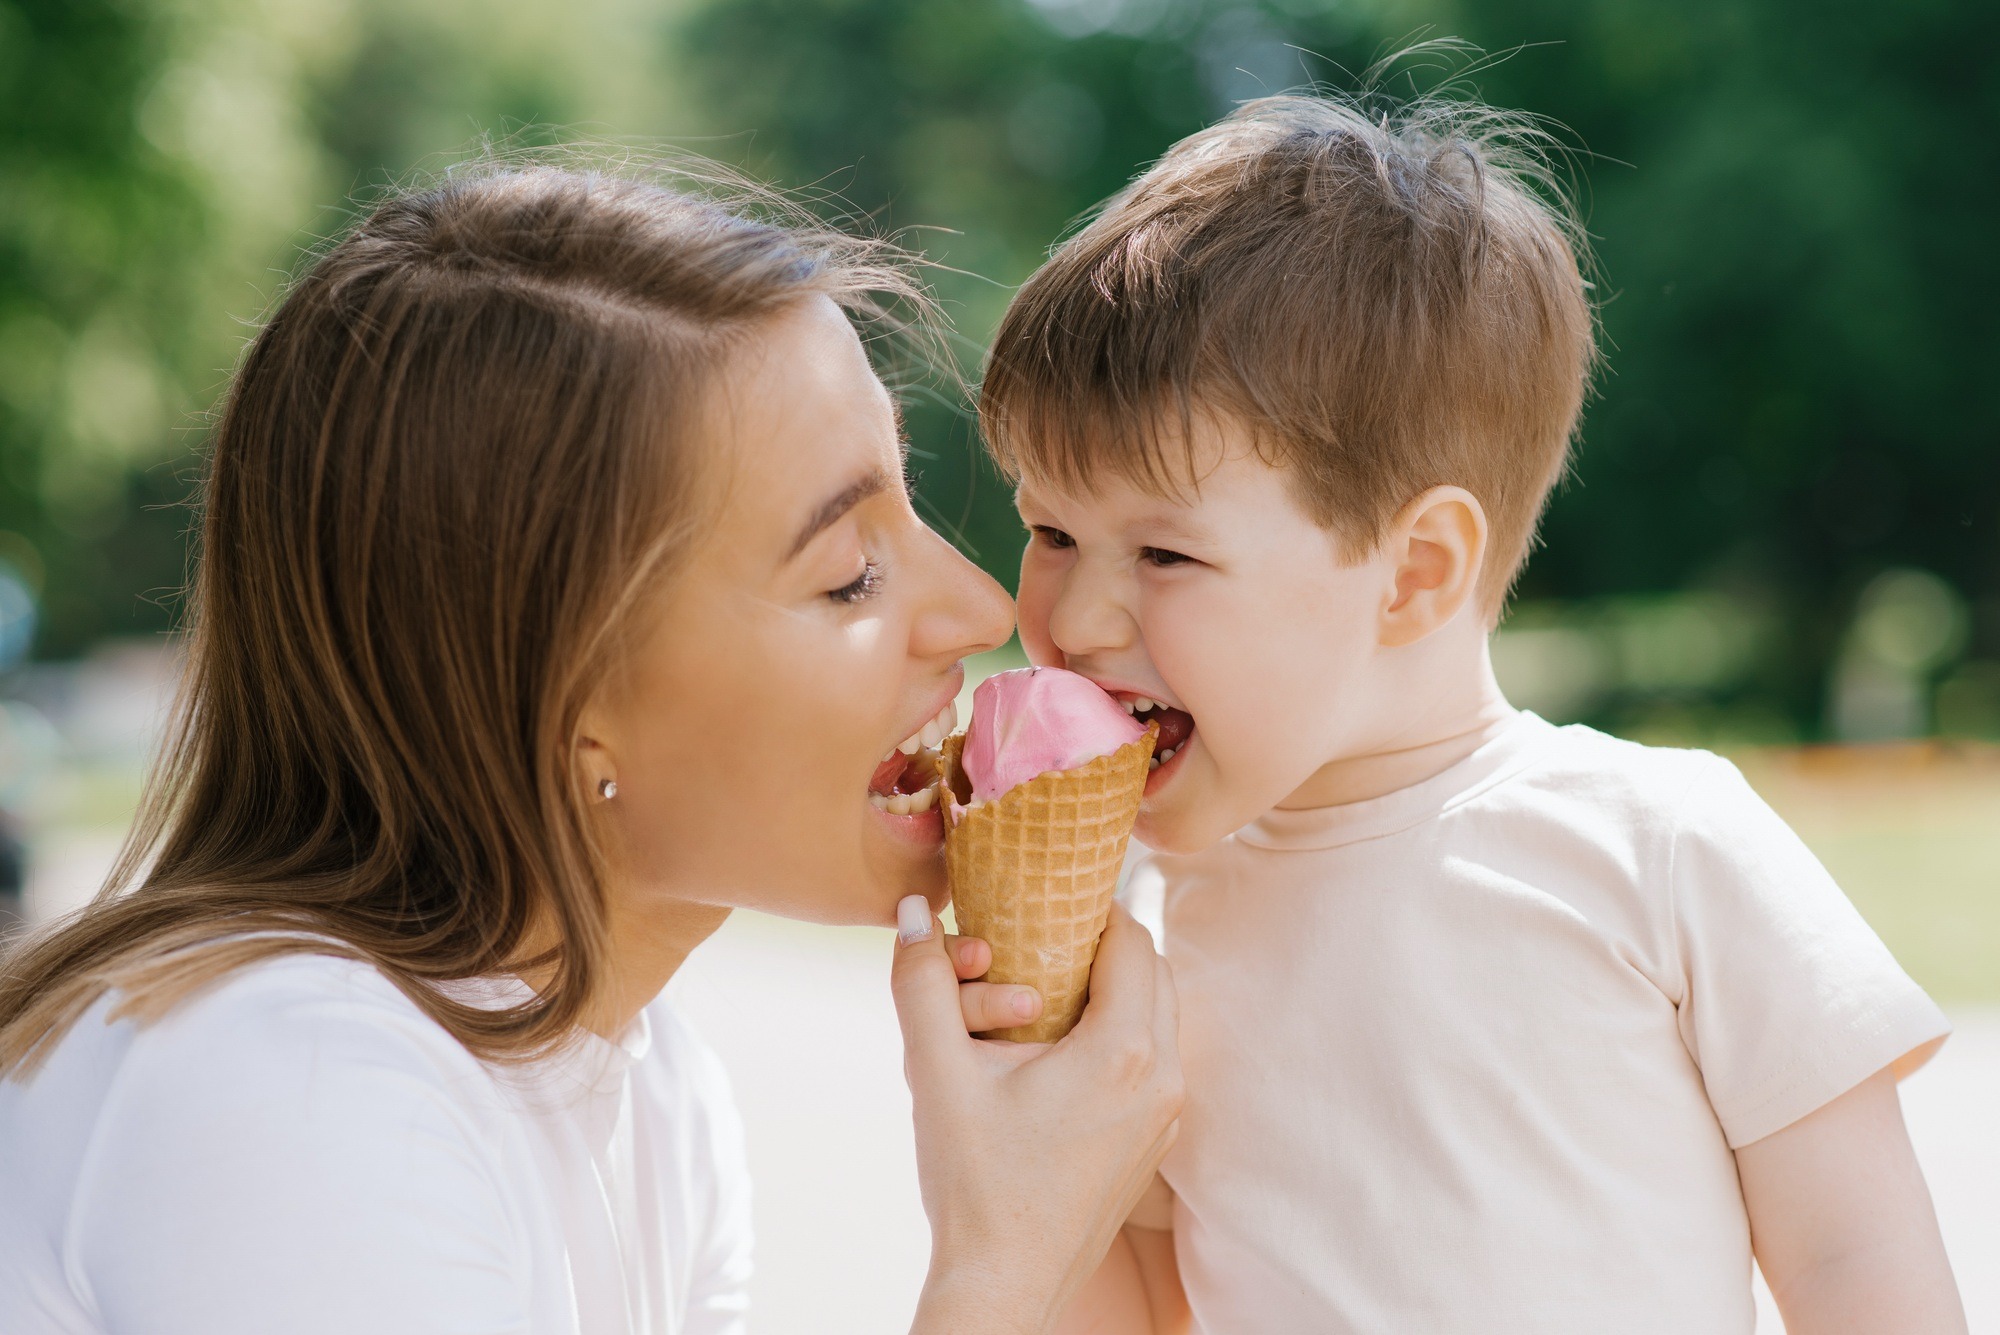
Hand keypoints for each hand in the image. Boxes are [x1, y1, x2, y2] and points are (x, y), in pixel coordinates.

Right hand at [892, 897, 1183, 1334]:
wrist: (1004, 1284)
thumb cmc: (974, 1184)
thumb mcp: (936, 1074)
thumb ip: (923, 983)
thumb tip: (912, 910)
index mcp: (1121, 1050)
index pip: (1131, 936)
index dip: (1090, 908)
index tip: (1046, 905)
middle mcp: (1161, 1078)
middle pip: (1153, 969)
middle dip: (1102, 948)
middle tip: (1041, 947)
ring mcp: (1165, 1116)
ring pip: (1159, 1016)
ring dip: (1114, 993)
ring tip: (1046, 1000)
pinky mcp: (1155, 1144)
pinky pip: (1154, 1061)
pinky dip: (1120, 1037)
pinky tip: (1060, 1055)